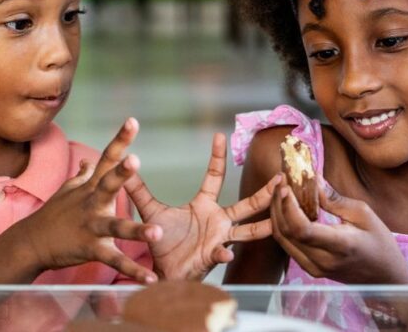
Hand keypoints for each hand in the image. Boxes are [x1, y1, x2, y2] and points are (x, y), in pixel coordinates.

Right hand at [17, 118, 160, 282]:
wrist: (31, 242)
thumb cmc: (54, 214)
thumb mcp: (68, 190)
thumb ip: (84, 175)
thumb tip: (91, 160)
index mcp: (91, 187)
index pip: (107, 158)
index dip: (120, 139)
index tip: (133, 120)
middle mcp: (92, 203)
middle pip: (108, 185)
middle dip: (121, 173)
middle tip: (136, 161)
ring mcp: (91, 226)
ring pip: (115, 226)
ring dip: (137, 230)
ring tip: (158, 232)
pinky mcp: (90, 249)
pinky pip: (115, 261)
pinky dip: (132, 271)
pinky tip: (151, 279)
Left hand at [125, 133, 278, 280]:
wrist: (162, 272)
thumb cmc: (162, 241)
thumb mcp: (151, 211)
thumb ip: (139, 190)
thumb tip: (125, 165)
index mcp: (204, 205)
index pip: (215, 176)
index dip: (218, 156)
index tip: (220, 135)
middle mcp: (218, 219)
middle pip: (247, 203)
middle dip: (265, 192)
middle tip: (282, 178)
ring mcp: (219, 238)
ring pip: (248, 230)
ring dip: (263, 225)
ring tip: (278, 220)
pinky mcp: (212, 256)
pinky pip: (221, 254)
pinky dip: (223, 255)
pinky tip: (225, 254)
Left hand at [271, 180, 407, 283]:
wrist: (385, 277)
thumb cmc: (380, 243)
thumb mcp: (363, 214)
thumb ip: (334, 199)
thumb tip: (313, 178)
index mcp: (340, 246)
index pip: (302, 229)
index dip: (288, 206)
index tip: (286, 185)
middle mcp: (322, 261)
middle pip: (286, 232)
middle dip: (277, 204)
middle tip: (280, 180)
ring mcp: (314, 268)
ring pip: (282, 240)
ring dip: (276, 213)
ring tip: (280, 190)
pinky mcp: (310, 269)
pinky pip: (288, 245)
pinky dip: (283, 225)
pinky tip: (287, 208)